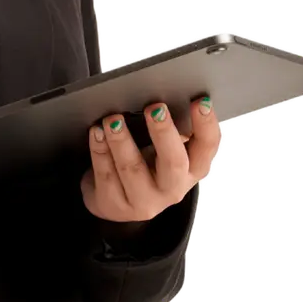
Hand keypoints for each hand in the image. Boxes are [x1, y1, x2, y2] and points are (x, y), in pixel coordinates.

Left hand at [80, 98, 221, 222]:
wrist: (114, 200)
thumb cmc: (142, 164)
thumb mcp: (161, 150)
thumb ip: (168, 129)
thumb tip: (162, 96)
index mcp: (190, 169)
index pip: (206, 148)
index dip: (207, 125)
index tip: (201, 101)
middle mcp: (172, 188)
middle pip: (173, 162)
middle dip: (164, 132)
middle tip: (154, 107)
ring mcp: (144, 201)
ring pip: (132, 169)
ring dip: (122, 140)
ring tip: (112, 119)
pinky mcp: (115, 205)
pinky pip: (106, 175)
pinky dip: (100, 150)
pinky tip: (96, 132)